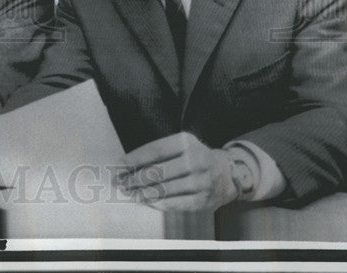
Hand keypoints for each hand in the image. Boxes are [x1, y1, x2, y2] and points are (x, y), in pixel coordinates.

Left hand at [118, 132, 237, 210]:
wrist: (228, 174)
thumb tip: (126, 165)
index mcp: (186, 142)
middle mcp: (196, 160)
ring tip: (130, 193)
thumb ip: (157, 154)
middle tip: (121, 183)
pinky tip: (147, 201)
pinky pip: (176, 203)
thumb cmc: (194, 158)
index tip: (119, 166)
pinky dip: (158, 203)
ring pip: (165, 189)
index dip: (134, 159)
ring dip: (143, 193)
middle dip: (135, 178)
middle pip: (158, 171)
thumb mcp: (180, 146)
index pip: (155, 151)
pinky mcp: (204, 200)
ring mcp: (201, 181)